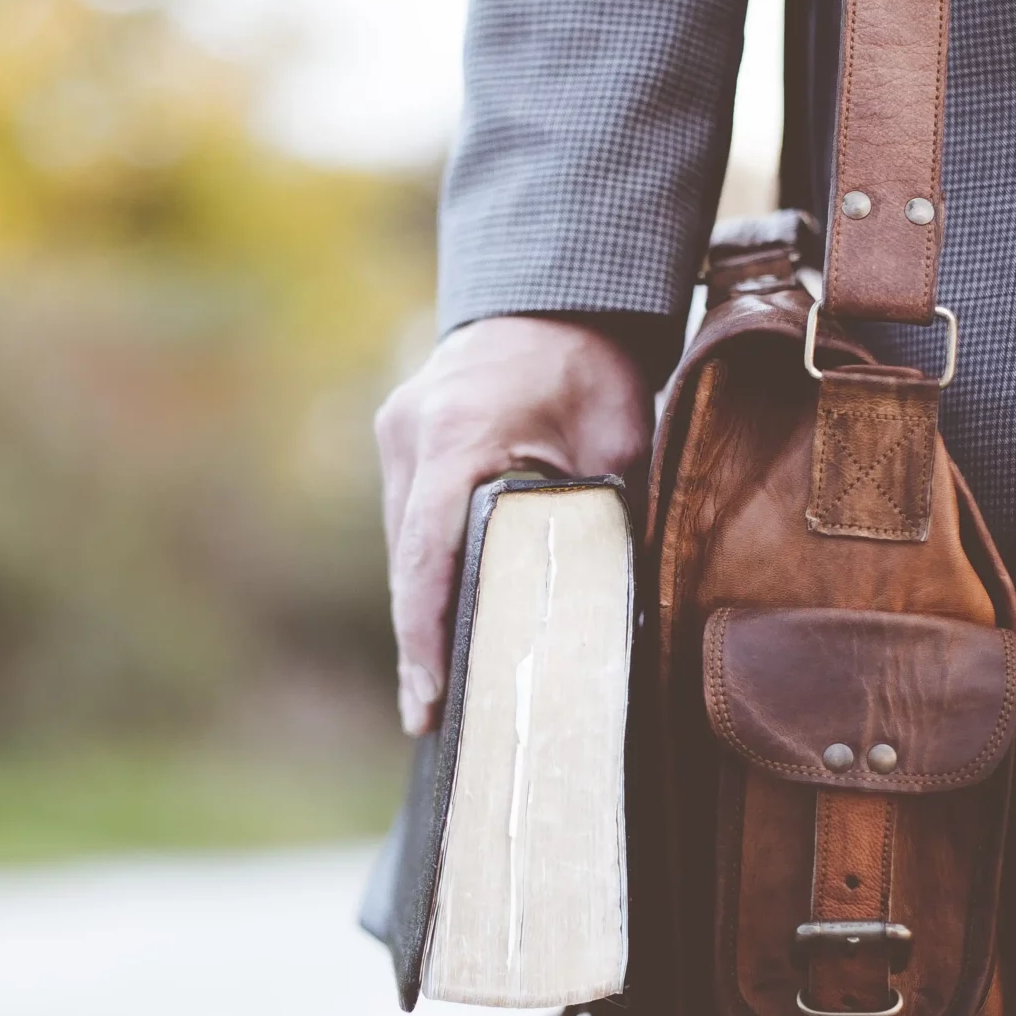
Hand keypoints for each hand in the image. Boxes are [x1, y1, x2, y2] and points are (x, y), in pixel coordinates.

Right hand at [373, 315, 655, 733]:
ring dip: (423, 608)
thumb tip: (613, 611)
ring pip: (405, 546)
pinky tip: (446, 623)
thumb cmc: (594, 368)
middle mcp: (412, 434)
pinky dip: (429, 572)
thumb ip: (603, 521)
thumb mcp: (616, 445)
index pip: (427, 554)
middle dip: (421, 642)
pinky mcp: (403, 441)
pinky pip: (410, 522)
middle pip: (408, 562)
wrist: (559, 296)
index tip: (428, 701)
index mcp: (459, 434)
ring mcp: (399, 435)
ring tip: (441, 690)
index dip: (423, 637)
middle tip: (438, 720)